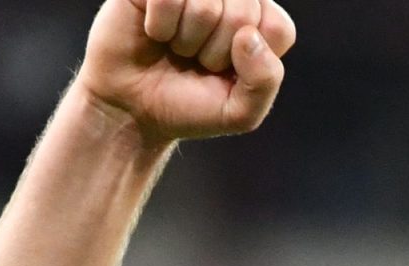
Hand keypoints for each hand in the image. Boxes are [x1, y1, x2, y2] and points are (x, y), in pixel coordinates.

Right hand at [79, 0, 296, 144]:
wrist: (132, 109)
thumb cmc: (187, 105)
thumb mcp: (239, 112)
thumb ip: (263, 81)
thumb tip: (247, 36)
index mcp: (258, 18)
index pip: (276, 28)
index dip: (250, 62)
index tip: (225, 73)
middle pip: (242, 12)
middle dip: (215, 52)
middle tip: (195, 61)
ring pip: (205, 5)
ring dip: (186, 40)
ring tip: (175, 46)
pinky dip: (160, 25)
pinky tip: (154, 31)